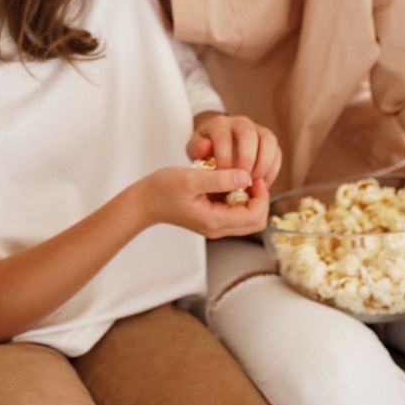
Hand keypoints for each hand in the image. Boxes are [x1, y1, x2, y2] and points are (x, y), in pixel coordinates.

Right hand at [133, 164, 266, 237]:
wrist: (143, 202)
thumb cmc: (162, 189)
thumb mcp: (191, 179)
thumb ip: (219, 179)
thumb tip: (246, 177)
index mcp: (214, 221)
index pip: (254, 216)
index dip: (261, 196)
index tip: (252, 176)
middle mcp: (217, 228)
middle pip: (255, 221)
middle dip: (259, 199)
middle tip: (249, 178)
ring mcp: (214, 225)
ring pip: (247, 218)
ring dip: (249, 199)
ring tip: (238, 179)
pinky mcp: (211, 219)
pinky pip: (235, 213)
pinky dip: (238, 199)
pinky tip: (227, 183)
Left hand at [191, 113, 281, 187]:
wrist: (217, 145)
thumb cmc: (205, 151)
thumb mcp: (194, 150)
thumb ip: (197, 150)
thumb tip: (206, 148)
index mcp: (219, 124)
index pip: (224, 136)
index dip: (225, 157)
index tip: (224, 177)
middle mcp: (241, 123)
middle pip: (249, 135)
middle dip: (247, 159)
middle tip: (242, 180)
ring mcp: (258, 130)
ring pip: (269, 141)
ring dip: (263, 164)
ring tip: (254, 183)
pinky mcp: (270, 142)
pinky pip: (277, 152)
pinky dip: (272, 170)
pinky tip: (262, 185)